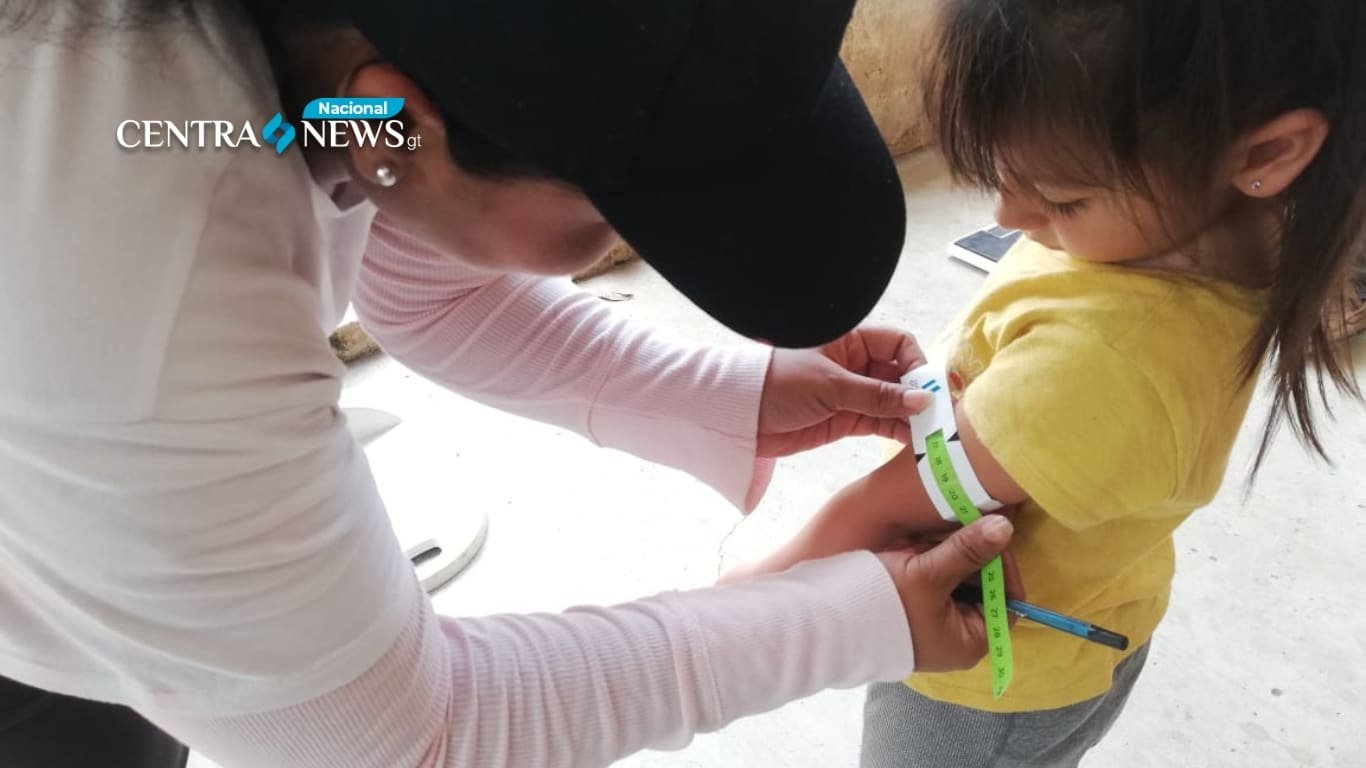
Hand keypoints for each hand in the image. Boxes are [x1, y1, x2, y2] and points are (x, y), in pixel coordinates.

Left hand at [757, 327, 928, 457]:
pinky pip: (881, 422)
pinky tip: (914, 441)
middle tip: (937, 415)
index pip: (898, 343)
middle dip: (918, 393)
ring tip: (931, 433)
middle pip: (900, 374)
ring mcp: (852, 393)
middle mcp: (855, 364)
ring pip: (893, 402)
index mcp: (850, 340)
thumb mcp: (831, 386)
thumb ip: (877, 395)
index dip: (915, 362)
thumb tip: (923, 400)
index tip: (925, 386)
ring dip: (911, 416)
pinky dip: (897, 430)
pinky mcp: (846, 419)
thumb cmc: (779, 384)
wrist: (741, 417)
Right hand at [879, 516, 1020, 671]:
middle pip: (981, 589)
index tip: (988, 536)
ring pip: (956, 581)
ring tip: (921, 546)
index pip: (1007, 601)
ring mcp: (934, 625)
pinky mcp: (914, 612)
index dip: (1001, 566)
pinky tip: (911, 552)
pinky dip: (927, 563)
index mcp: (970, 643)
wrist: (828, 618)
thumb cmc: (886, 604)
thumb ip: (968, 549)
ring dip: (944, 557)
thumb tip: (1006, 527)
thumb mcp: (930, 573)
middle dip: (965, 558)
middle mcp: (956, 638)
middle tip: (946, 536)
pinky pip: (934, 583)